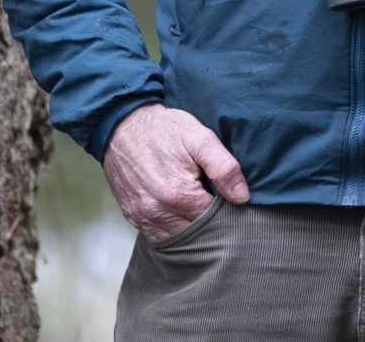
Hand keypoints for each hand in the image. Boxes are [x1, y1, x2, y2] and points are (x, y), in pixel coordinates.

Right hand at [103, 103, 249, 238]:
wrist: (122, 125)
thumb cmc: (164, 129)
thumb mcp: (199, 137)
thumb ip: (223, 167)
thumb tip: (242, 198)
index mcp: (179, 196)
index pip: (215, 220)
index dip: (227, 211)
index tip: (231, 199)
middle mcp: (158, 214)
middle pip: (196, 233)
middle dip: (210, 223)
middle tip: (218, 203)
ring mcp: (143, 218)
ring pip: (177, 238)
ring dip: (191, 228)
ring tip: (199, 207)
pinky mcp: (133, 217)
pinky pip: (158, 235)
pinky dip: (172, 228)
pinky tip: (180, 212)